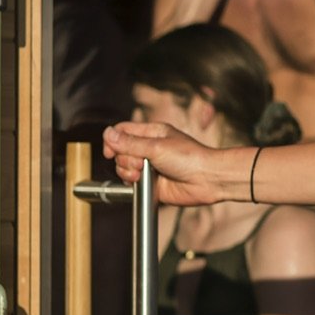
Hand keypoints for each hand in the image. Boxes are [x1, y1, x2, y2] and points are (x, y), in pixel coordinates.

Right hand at [103, 120, 234, 205]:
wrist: (207, 180)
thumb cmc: (190, 158)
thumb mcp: (156, 146)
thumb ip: (130, 143)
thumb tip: (108, 134)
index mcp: (153, 133)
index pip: (123, 131)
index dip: (113, 140)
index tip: (110, 151)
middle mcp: (150, 149)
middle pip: (121, 151)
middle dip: (125, 159)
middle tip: (141, 163)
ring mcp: (151, 167)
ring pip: (124, 168)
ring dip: (128, 171)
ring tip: (143, 173)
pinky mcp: (152, 183)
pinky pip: (133, 183)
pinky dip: (133, 183)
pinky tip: (143, 182)